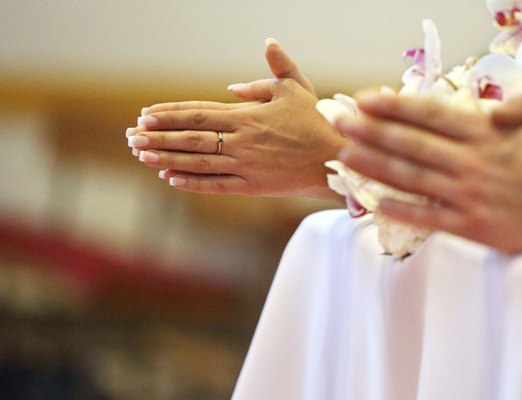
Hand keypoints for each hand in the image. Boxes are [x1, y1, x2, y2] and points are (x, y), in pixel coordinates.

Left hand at [126, 39, 346, 200]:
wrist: (335, 159)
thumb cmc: (316, 122)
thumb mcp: (297, 88)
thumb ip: (278, 67)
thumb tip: (267, 44)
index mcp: (247, 117)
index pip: (198, 113)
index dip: (170, 114)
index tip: (145, 115)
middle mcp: (241, 141)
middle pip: (191, 138)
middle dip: (158, 137)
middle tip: (131, 137)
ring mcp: (245, 166)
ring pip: (198, 161)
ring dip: (168, 158)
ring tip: (142, 156)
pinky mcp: (253, 187)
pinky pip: (217, 185)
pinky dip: (193, 182)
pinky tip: (171, 179)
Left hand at [336, 81, 521, 252]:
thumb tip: (494, 109)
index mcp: (485, 132)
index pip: (428, 115)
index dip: (394, 106)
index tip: (365, 100)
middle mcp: (469, 161)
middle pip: (410, 144)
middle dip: (370, 131)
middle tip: (339, 122)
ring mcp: (467, 195)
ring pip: (412, 178)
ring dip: (375, 166)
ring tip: (346, 155)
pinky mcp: (473, 226)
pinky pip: (429, 219)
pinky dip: (400, 211)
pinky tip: (373, 204)